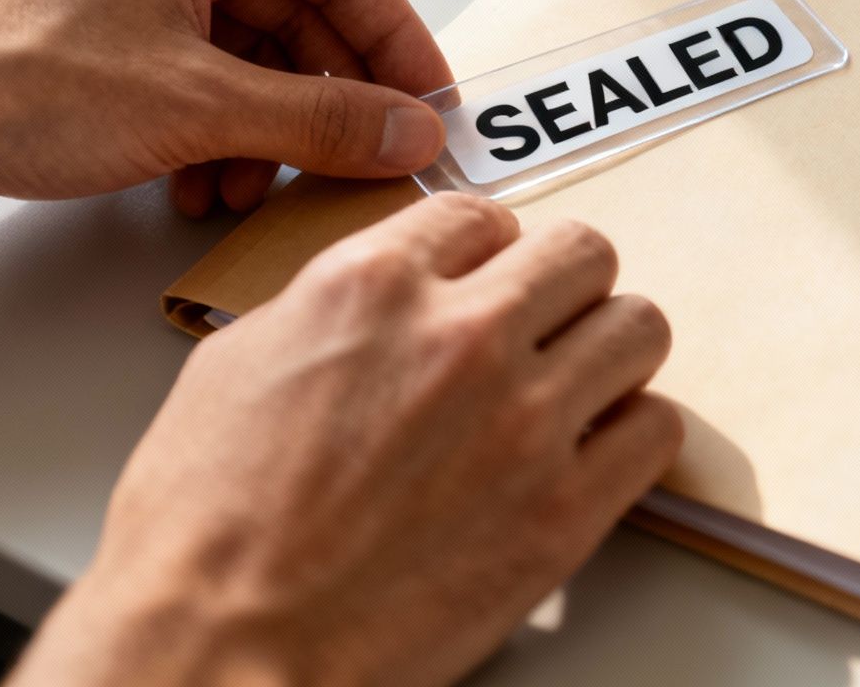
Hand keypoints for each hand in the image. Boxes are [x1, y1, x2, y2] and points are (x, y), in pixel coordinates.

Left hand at [0, 0, 453, 223]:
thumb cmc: (5, 81)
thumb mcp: (196, 107)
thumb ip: (319, 121)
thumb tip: (406, 129)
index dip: (396, 38)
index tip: (429, 104)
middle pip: (291, 9)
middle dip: (322, 98)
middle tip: (361, 163)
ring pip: (241, 50)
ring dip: (263, 127)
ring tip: (250, 187)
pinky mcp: (91, 28)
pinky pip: (189, 71)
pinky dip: (210, 128)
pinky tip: (197, 183)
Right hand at [8, 193, 682, 686]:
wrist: (220, 645)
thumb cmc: (203, 529)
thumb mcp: (236, 364)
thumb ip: (329, 310)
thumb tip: (377, 308)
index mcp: (372, 286)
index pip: (480, 216)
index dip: (485, 250)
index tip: (487, 277)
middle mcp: (461, 335)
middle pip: (580, 253)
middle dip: (561, 286)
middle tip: (542, 325)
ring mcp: (523, 421)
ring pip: (638, 326)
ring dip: (609, 350)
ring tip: (578, 384)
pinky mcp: (565, 510)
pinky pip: (656, 430)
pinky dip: (631, 434)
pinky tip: (593, 452)